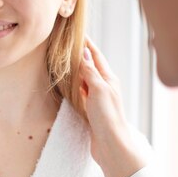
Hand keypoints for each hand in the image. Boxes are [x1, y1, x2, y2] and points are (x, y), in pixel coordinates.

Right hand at [79, 39, 147, 176]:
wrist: (111, 145)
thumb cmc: (108, 117)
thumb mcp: (98, 89)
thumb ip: (90, 71)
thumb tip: (85, 52)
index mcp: (109, 79)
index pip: (96, 56)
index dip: (87, 44)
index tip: (78, 32)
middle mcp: (104, 87)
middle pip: (91, 66)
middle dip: (81, 54)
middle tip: (68, 43)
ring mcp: (98, 99)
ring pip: (85, 79)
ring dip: (76, 69)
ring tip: (65, 59)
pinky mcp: (91, 110)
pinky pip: (81, 92)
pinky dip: (74, 85)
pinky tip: (68, 85)